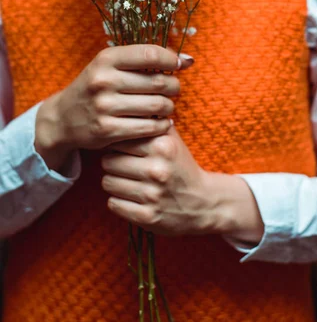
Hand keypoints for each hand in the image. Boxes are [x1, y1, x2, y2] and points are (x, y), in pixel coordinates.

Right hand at [35, 45, 192, 170]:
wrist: (63, 118)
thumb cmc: (96, 87)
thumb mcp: (110, 65)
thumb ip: (144, 60)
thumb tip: (187, 60)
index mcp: (106, 59)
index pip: (150, 54)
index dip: (171, 59)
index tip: (179, 65)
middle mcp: (104, 80)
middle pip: (158, 82)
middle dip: (173, 86)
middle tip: (174, 89)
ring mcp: (105, 106)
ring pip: (157, 106)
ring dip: (169, 106)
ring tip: (167, 106)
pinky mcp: (108, 130)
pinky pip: (149, 127)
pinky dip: (162, 125)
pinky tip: (162, 122)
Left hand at [101, 125, 264, 242]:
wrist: (204, 203)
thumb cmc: (181, 167)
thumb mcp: (172, 141)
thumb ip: (152, 123)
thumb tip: (128, 104)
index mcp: (163, 146)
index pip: (119, 139)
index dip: (118, 144)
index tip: (125, 148)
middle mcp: (157, 170)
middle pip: (108, 161)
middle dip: (114, 163)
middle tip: (125, 166)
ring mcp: (152, 195)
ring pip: (107, 182)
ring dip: (114, 182)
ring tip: (128, 181)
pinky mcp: (147, 217)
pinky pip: (113, 203)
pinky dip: (119, 201)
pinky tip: (132, 198)